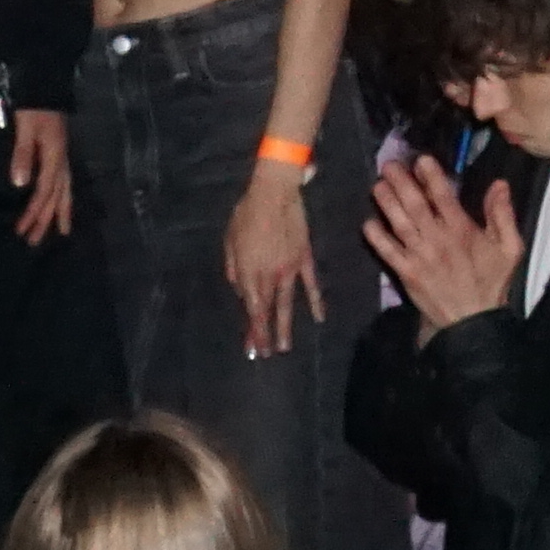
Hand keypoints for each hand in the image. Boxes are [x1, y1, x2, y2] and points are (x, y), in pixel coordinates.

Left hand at [9, 105, 75, 241]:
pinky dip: (64, 198)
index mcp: (53, 158)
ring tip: (60, 232)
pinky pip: (65, 183)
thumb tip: (20, 185)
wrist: (48, 87)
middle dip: (45, 220)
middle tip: (34, 242)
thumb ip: (23, 155)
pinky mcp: (60, 154)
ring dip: (59, 212)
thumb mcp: (25, 130)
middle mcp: (61, 162)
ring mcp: (63, 158)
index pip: (43, 192)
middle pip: (55, 197)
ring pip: (64, 192)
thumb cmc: (34, 108)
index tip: (21, 230)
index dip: (33, 212)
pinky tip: (61, 203)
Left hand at [228, 161, 326, 359]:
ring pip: (288, 303)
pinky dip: (315, 301)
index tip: (253, 349)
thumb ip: (234, 269)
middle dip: (265, 334)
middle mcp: (270, 276)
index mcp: (249, 272)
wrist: (274, 193)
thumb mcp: (230, 241)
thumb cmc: (246, 214)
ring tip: (285, 347)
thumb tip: (242, 290)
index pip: (252, 309)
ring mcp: (290, 269)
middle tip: (265, 355)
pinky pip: (311, 284)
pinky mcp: (305, 259)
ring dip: (285, 326)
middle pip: (268, 310)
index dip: (253, 330)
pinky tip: (318, 317)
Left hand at [366, 149, 530, 328]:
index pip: (443, 197)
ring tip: (378, 185)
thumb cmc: (491, 281)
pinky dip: (377, 238)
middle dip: (401, 183)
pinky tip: (368, 223)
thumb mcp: (510, 248)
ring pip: (399, 224)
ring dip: (386, 203)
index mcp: (461, 230)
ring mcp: (419, 256)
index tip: (421, 159)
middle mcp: (437, 239)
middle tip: (389, 165)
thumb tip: (499, 184)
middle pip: (415, 205)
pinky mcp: (407, 273)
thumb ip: (503, 215)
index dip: (431, 176)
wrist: (472, 321)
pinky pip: (388, 252)